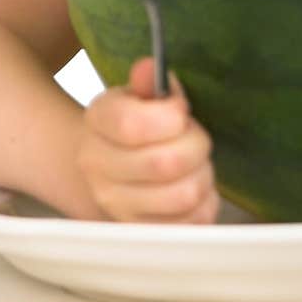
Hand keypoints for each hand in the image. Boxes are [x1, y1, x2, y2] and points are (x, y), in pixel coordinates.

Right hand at [78, 56, 219, 223]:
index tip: (180, 111)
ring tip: (194, 165)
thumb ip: (149, 81)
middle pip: (166, 163)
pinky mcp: (144, 232)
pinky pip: (192, 223)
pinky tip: (192, 188)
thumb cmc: (138, 127)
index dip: (172, 116)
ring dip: (202, 176)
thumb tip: (149, 69)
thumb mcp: (140, 95)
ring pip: (184, 195)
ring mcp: (116, 207)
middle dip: (195, 145)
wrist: (112, 169)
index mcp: (96, 123)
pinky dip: (205, 203)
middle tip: (193, 138)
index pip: (132, 125)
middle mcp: (97, 169)